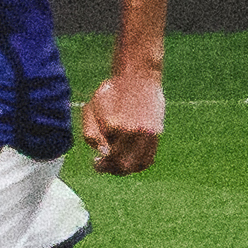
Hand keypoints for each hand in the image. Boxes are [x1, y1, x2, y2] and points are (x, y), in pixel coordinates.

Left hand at [83, 62, 163, 176]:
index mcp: (115, 125)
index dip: (101, 163)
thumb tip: (102, 152)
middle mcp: (133, 131)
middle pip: (123, 165)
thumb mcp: (91, 107)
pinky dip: (139, 165)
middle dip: (111, 169)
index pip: (107, 156)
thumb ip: (91, 132)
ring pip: (137, 165)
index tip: (96, 162)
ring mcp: (147, 133)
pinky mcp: (156, 133)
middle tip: (103, 167)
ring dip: (125, 170)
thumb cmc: (110, 92)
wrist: (138, 77)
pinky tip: (130, 162)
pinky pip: (149, 158)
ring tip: (116, 166)